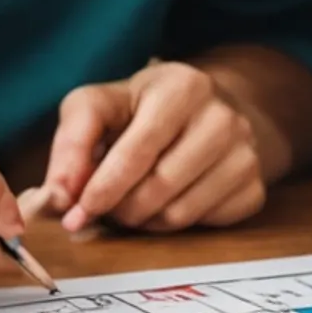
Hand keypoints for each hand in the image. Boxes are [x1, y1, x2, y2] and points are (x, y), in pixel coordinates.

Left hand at [21, 61, 266, 234]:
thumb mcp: (102, 104)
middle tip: (104, 208)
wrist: (213, 111)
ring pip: (180, 213)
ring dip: (144, 221)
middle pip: (159, 186)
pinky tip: (166, 204)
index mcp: (182, 86)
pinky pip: (204, 225)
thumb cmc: (144, 110)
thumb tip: (57, 198)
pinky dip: (175, 226)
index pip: (137, 151)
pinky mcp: (254, 188)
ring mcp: (246, 153)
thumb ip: (72, 142)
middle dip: (120, 208)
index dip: (101, 188)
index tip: (76, 213)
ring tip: (133, 203)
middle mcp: (223, 116)